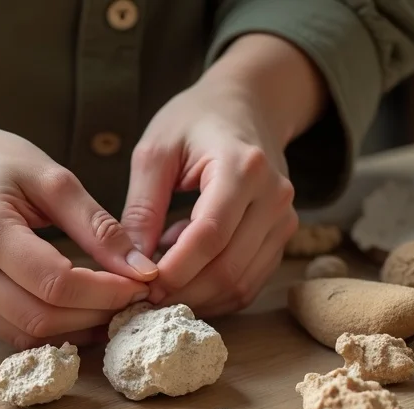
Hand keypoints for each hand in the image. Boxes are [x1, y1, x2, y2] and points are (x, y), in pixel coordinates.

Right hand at [0, 74, 157, 349]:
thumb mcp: (52, 178)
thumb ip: (98, 226)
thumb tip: (142, 270)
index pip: (55, 282)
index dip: (105, 292)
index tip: (141, 283)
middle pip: (40, 316)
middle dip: (96, 314)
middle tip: (133, 298)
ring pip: (26, 333)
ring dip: (77, 329)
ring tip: (112, 307)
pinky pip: (11, 330)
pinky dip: (52, 328)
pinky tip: (81, 312)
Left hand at [121, 34, 324, 317]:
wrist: (245, 105)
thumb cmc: (194, 122)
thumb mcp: (156, 152)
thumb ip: (142, 209)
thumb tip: (130, 265)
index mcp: (242, 167)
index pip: (210, 235)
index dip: (175, 270)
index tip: (140, 287)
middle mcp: (274, 197)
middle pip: (229, 268)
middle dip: (183, 292)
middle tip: (143, 298)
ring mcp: (284, 220)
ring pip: (242, 283)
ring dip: (198, 296)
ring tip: (162, 279)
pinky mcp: (282, 237)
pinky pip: (250, 283)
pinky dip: (215, 291)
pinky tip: (188, 272)